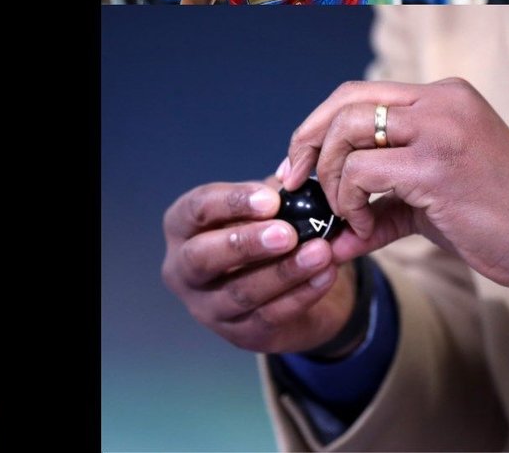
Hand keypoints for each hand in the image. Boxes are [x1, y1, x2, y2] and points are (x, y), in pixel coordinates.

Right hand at [161, 178, 371, 353]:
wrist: (281, 287)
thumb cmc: (262, 232)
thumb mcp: (264, 208)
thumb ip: (275, 192)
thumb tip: (291, 172)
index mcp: (182, 228)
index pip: (196, 210)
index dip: (232, 203)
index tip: (271, 198)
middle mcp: (183, 270)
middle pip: (202, 258)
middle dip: (245, 244)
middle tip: (287, 233)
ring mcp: (208, 308)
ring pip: (240, 293)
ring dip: (283, 272)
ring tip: (320, 252)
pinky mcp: (240, 334)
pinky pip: (270, 316)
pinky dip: (301, 294)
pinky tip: (326, 274)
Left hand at [279, 78, 508, 291]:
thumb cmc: (496, 218)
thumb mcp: (431, 197)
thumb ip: (380, 201)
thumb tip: (331, 229)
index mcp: (442, 97)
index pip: (358, 94)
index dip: (319, 127)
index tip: (299, 163)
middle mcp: (440, 102)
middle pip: (344, 104)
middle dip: (308, 145)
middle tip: (296, 183)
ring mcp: (439, 129)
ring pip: (348, 132)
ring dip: (332, 181)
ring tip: (347, 216)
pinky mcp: (436, 166)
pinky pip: (364, 174)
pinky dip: (350, 204)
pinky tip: (366, 229)